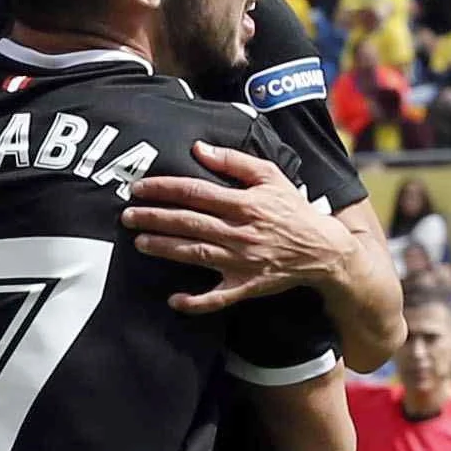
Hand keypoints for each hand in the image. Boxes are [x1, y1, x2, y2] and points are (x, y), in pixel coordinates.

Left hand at [124, 143, 349, 313]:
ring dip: (165, 249)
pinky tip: (173, 300)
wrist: (323, 249)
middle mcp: (239, 232)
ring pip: (195, 254)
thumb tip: (199, 148)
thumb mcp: (271, 176)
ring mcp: (241, 261)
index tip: (139, 187)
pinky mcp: (245, 286)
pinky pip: (217, 297)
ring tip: (139, 243)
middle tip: (126, 216)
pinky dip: (195, 302)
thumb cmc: (293, 209)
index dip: (164, 189)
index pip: (195, 192)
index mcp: (244, 203)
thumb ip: (235, 161)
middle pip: (189, 223)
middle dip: (154, 218)